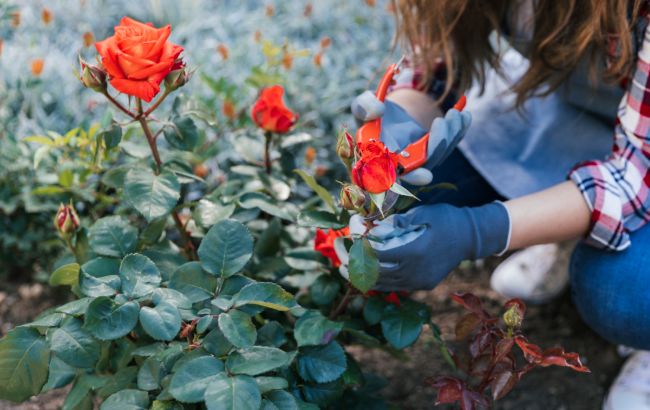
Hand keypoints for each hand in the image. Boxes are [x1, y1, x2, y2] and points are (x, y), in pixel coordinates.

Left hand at [347, 202, 510, 290]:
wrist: (470, 237)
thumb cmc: (445, 219)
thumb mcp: (421, 213)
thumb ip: (397, 222)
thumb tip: (373, 228)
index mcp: (414, 251)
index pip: (378, 254)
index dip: (361, 246)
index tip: (351, 237)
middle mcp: (415, 271)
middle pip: (376, 273)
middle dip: (355, 265)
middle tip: (340, 258)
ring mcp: (419, 281)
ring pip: (384, 284)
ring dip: (363, 277)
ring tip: (347, 268)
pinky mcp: (422, 285)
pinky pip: (395, 286)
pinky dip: (379, 281)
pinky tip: (367, 273)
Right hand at [350, 91, 471, 185]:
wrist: (387, 111)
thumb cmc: (371, 113)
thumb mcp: (363, 106)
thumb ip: (364, 107)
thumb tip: (378, 110)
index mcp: (382, 160)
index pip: (396, 176)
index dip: (411, 178)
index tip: (425, 176)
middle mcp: (403, 165)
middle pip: (425, 164)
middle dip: (438, 146)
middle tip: (441, 122)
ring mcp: (420, 159)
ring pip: (441, 154)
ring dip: (451, 134)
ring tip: (455, 113)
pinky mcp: (434, 151)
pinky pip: (449, 145)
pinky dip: (459, 130)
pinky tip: (465, 116)